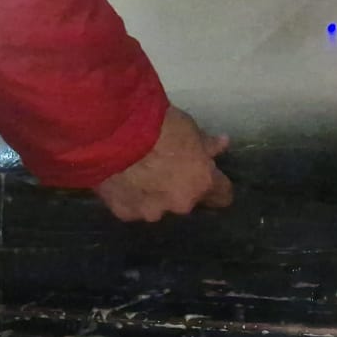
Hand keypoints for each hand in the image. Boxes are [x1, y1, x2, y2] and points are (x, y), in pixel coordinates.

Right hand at [92, 106, 233, 221]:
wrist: (113, 131)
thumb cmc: (157, 124)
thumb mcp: (189, 127)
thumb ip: (205, 144)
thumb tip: (221, 145)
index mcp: (202, 183)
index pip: (223, 196)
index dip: (217, 186)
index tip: (210, 176)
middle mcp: (180, 204)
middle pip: (187, 201)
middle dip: (180, 188)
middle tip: (165, 168)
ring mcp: (151, 212)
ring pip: (158, 207)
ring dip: (154, 194)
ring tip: (137, 173)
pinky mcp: (124, 213)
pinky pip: (132, 206)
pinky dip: (129, 195)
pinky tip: (119, 179)